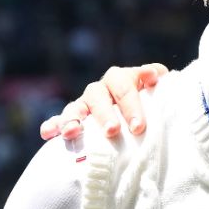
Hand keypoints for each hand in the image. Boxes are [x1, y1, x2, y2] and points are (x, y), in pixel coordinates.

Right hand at [38, 64, 167, 140]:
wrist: (141, 115)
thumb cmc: (153, 104)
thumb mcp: (161, 92)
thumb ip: (161, 82)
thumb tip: (153, 75)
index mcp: (122, 79)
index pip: (125, 87)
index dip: (131, 105)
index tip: (138, 127)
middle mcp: (101, 89)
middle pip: (98, 97)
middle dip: (105, 114)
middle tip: (112, 131)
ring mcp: (85, 103)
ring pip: (75, 107)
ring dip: (72, 119)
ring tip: (71, 132)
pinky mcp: (72, 118)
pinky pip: (58, 120)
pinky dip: (52, 125)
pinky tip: (47, 134)